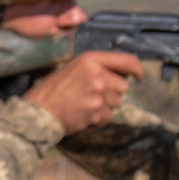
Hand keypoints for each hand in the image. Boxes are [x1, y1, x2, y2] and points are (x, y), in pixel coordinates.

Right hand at [23, 48, 143, 132]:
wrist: (39, 110)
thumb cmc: (53, 90)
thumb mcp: (73, 69)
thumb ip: (96, 69)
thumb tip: (119, 75)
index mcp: (91, 60)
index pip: (127, 60)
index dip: (138, 70)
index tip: (140, 76)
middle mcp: (98, 74)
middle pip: (123, 86)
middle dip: (112, 94)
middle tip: (92, 97)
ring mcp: (98, 93)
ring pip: (116, 103)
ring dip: (104, 107)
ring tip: (84, 106)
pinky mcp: (97, 110)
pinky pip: (107, 117)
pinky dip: (97, 119)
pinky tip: (82, 115)